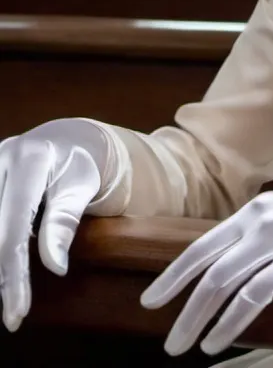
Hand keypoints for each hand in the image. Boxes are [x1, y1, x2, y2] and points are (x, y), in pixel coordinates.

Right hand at [0, 119, 110, 331]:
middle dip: (2, 278)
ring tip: (11, 296)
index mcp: (29, 160)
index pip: (14, 231)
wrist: (68, 139)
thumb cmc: (81, 164)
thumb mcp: (82, 186)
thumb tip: (55, 269)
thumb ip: (65, 221)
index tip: (18, 312)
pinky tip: (6, 271)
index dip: (14, 275)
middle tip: (13, 315)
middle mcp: (0, 160)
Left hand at [140, 187, 272, 356]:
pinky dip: (231, 323)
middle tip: (169, 339)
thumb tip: (228, 272)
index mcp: (260, 208)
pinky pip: (254, 296)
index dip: (174, 274)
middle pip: (209, 267)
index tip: (152, 300)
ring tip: (187, 346)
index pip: (204, 243)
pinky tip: (220, 341)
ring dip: (200, 319)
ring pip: (224, 283)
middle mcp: (266, 217)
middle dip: (183, 306)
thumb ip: (263, 239)